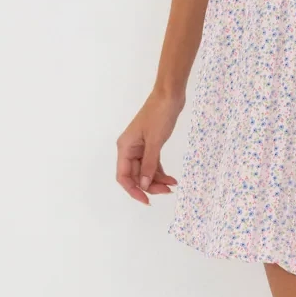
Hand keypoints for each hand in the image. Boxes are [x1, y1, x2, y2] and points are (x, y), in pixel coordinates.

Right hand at [116, 89, 184, 204]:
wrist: (169, 95)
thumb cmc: (159, 115)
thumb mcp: (154, 142)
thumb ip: (149, 165)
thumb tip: (143, 185)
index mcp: (125, 148)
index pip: (123, 176)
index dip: (133, 190)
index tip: (146, 201)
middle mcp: (130, 149)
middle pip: (135, 176)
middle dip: (150, 186)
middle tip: (167, 192)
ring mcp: (140, 147)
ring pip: (145, 171)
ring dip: (157, 180)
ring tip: (172, 186)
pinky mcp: (151, 145)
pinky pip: (153, 164)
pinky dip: (161, 172)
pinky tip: (172, 179)